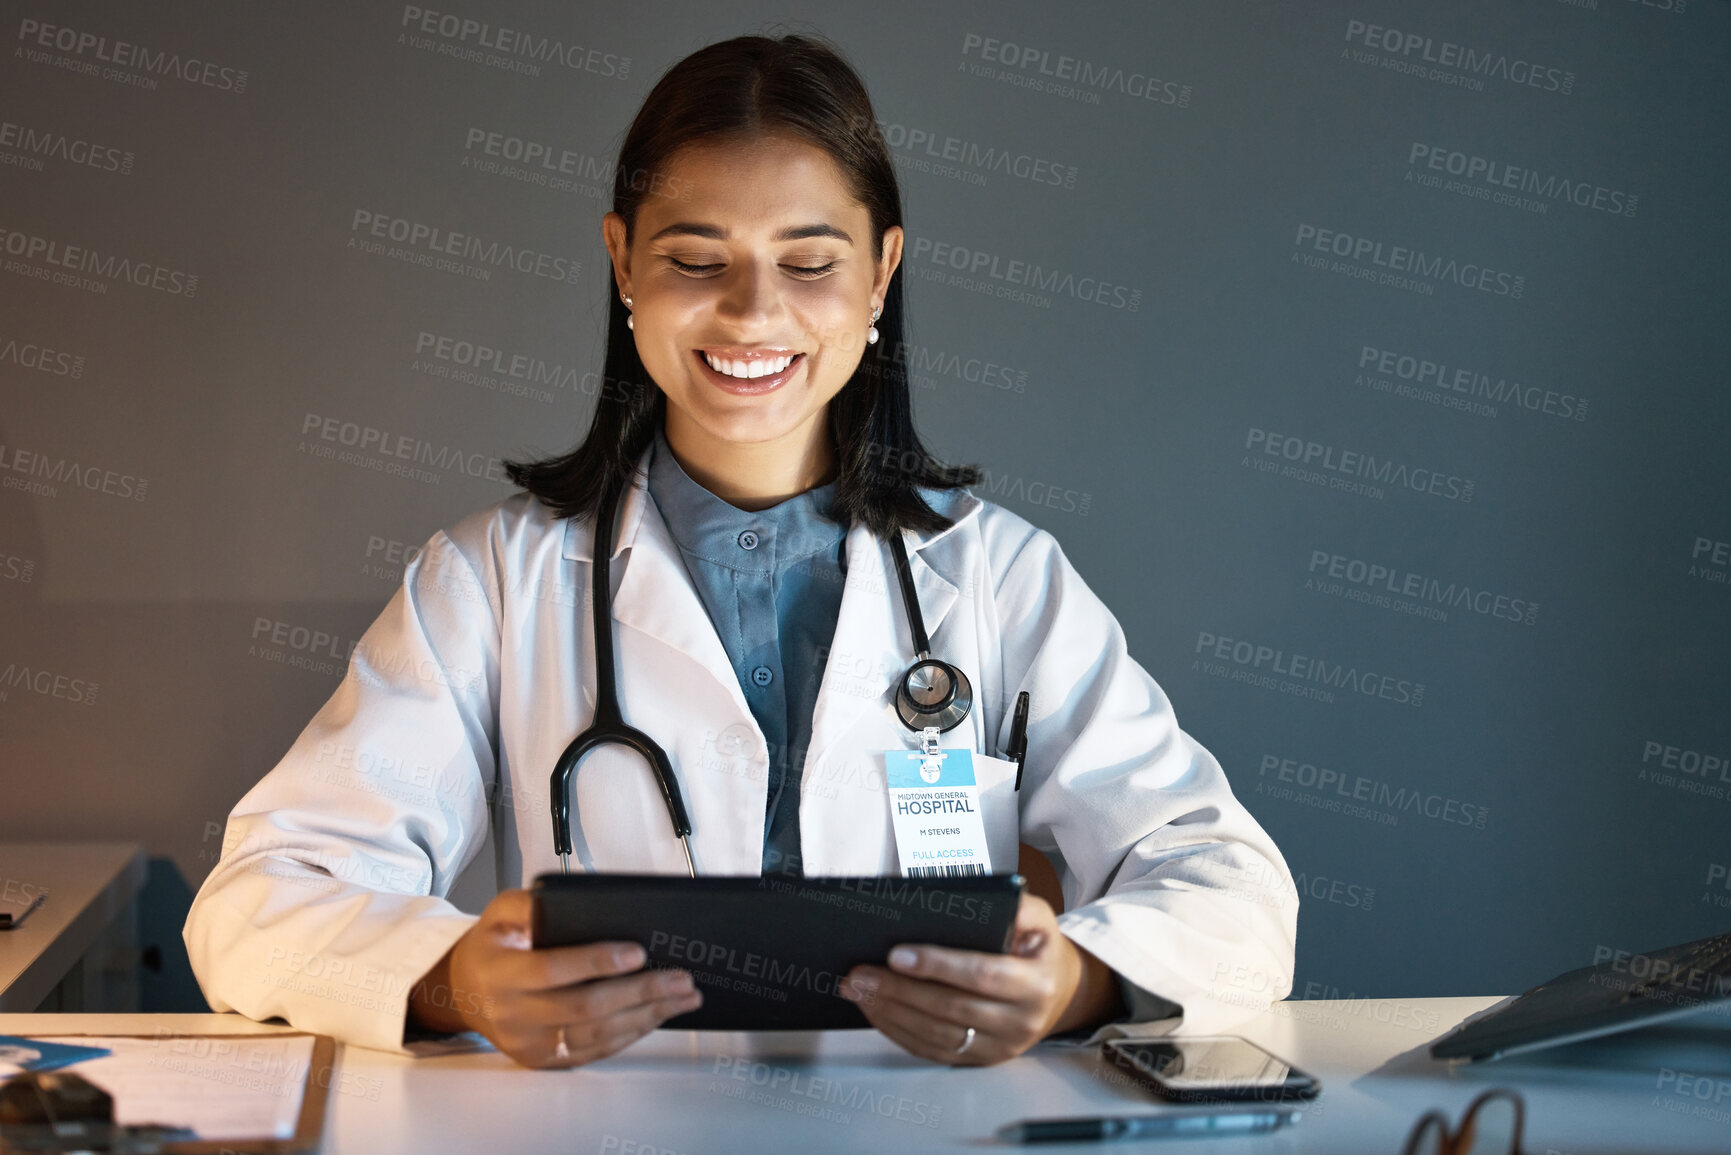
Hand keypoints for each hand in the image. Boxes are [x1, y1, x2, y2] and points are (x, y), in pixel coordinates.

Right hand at [406, 888, 701, 1068]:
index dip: (597, 962)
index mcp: (503, 974)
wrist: (466, 993)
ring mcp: (530, 1044)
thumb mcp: (497, 913)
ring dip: (647, 1016)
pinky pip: (594, 1050)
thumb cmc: (493, 947)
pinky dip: (630, 1034)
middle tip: (680, 978)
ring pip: (597, 1034)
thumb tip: (554, 905)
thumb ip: (523, 905)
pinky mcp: (545, 1060)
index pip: (553, 970)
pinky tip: (657, 1016)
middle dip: (640, 992)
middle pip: (586, 1008)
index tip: (638, 952)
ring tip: (683, 997)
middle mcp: (515, 1015)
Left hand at [840, 893, 1121, 1065]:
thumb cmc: (1038, 949)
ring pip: (937, 1035)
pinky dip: (899, 1031)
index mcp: (1035, 983)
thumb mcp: (1040, 918)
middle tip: (859, 973)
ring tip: (858, 990)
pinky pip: (934, 1051)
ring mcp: (1000, 1046)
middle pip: (950, 1008)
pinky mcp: (980, 1059)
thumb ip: (1019, 907)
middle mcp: (1020, 1021)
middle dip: (899, 990)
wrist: (1059, 992)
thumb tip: (986, 902)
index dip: (937, 965)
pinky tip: (876, 1010)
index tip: (896, 954)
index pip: (981, 974)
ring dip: (891, 1012)